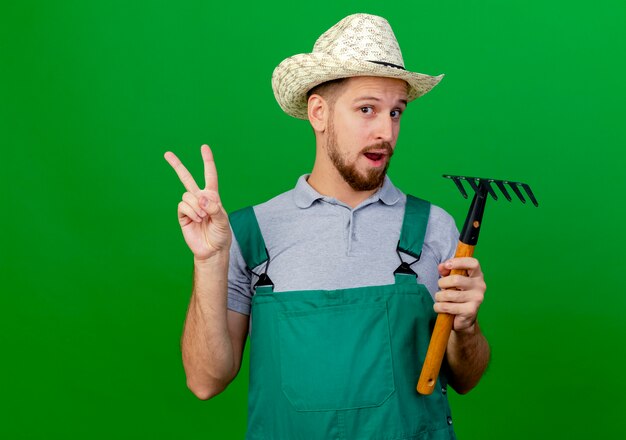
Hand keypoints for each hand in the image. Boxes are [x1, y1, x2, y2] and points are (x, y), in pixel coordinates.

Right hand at [164, 145, 230, 260]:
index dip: (207, 161)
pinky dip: (191, 211)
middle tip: (166, 153)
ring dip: (197, 206)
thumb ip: (214, 208)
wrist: (211, 250)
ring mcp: (190, 206)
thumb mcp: (223, 220)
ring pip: (187, 195)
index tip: (204, 147)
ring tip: (203, 218)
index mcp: (212, 196)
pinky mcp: (182, 215)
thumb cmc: (221, 234)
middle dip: (177, 165)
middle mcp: (200, 198)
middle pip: (186, 178)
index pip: (210, 175)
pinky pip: (183, 205)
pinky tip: (197, 219)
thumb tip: (201, 198)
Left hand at [434, 257, 485, 332]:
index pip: (473, 263)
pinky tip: (440, 307)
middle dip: (442, 283)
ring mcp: (476, 299)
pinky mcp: (470, 311)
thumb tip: (442, 266)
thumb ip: (447, 271)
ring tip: (440, 298)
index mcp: (477, 275)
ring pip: (449, 294)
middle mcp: (480, 286)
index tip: (447, 264)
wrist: (465, 318)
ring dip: (439, 297)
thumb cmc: (458, 294)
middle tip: (440, 287)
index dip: (459, 262)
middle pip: (456, 280)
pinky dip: (439, 307)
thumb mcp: (452, 280)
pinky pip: (448, 307)